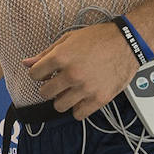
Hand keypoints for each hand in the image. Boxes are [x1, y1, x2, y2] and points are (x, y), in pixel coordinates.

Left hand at [23, 23, 138, 117]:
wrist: (127, 42)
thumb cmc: (99, 38)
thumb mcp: (69, 39)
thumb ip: (46, 53)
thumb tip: (26, 63)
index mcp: (61, 57)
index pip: (34, 75)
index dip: (38, 74)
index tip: (45, 73)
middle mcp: (71, 74)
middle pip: (45, 93)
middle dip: (48, 88)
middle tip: (57, 82)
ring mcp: (85, 88)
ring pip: (59, 106)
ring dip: (62, 99)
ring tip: (70, 91)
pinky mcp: (99, 99)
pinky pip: (79, 114)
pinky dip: (78, 109)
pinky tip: (81, 98)